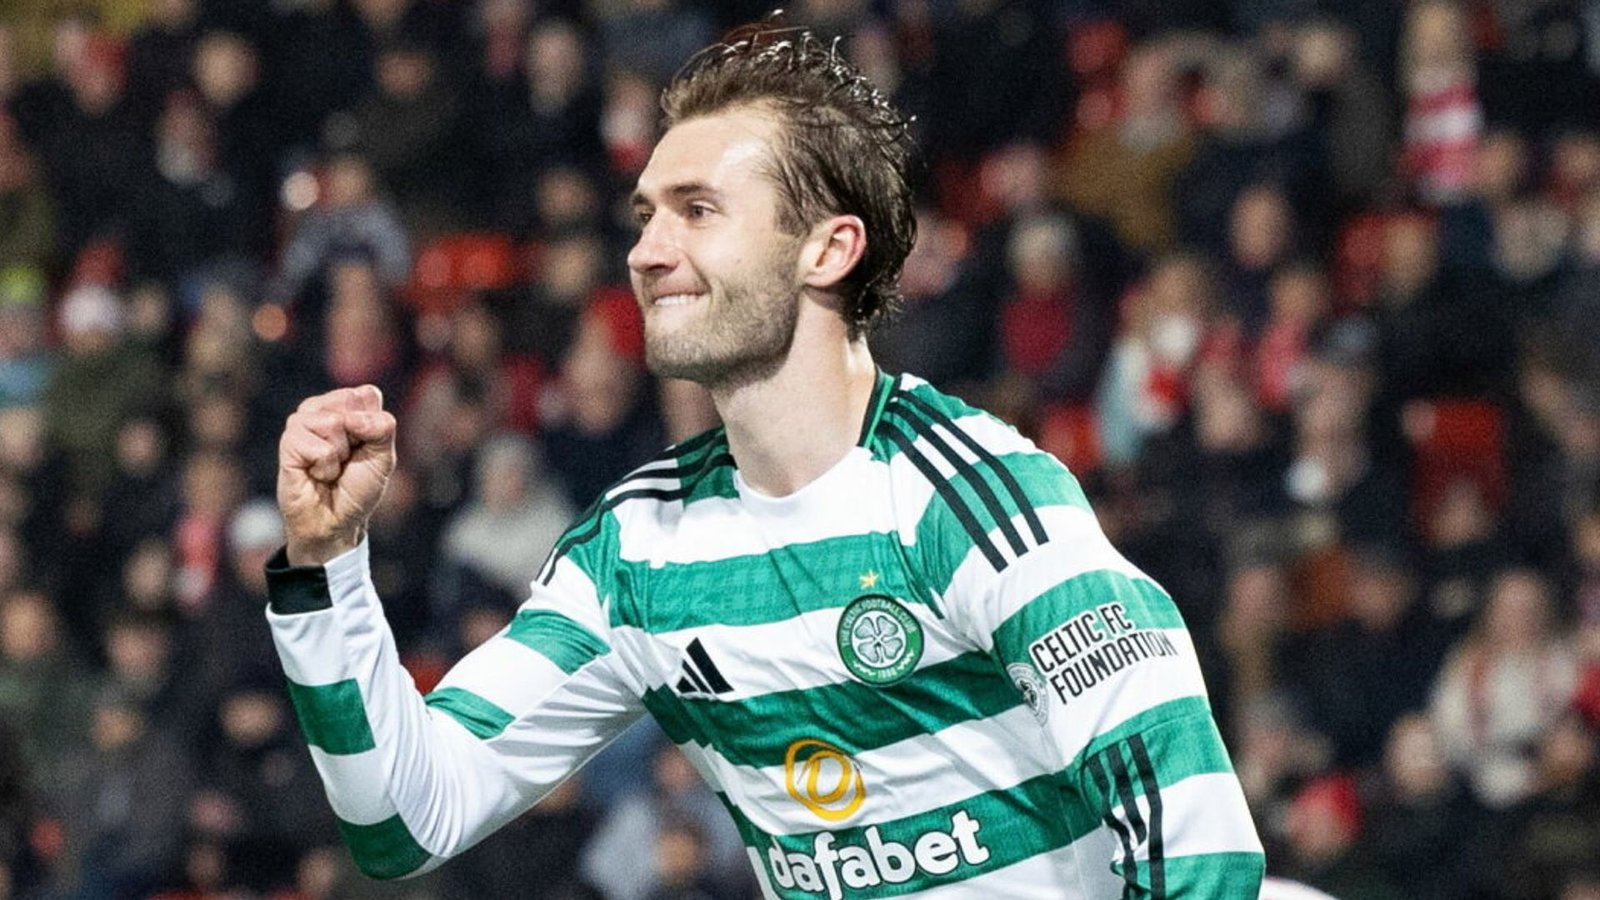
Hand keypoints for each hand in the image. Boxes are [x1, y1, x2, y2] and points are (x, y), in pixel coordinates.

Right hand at [277, 385, 396, 565]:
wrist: (336, 521)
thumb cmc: (358, 488)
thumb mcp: (384, 457)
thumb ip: (381, 427)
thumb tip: (351, 418)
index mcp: (346, 407)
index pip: (366, 395)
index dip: (373, 425)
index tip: (365, 448)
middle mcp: (321, 409)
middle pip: (348, 402)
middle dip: (357, 438)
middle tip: (346, 460)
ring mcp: (301, 424)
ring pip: (332, 422)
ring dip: (339, 454)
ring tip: (330, 468)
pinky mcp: (288, 443)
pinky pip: (319, 447)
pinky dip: (325, 467)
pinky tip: (315, 475)